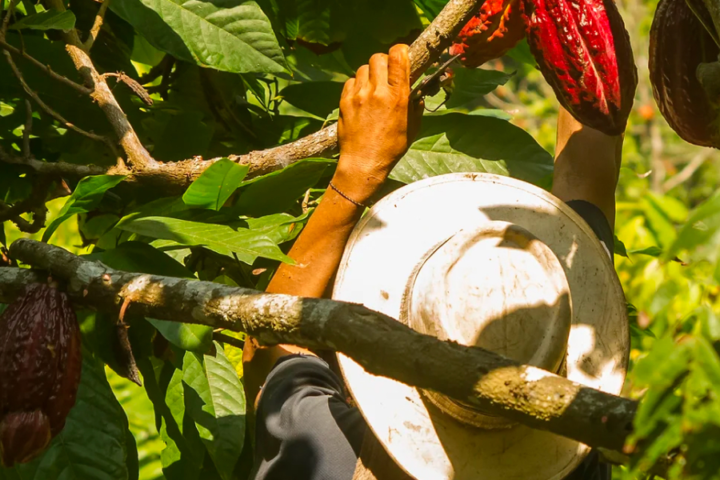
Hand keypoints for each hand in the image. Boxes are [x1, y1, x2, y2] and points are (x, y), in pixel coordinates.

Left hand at [334, 44, 422, 203]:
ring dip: (370, 73)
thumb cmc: (391, 148)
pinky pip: (351, 81)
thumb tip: (417, 95)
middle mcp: (377, 92)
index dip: (400, 51)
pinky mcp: (345, 102)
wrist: (363, 163)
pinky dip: (357, 85)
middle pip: (378, 57)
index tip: (401, 55)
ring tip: (373, 87)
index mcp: (397, 96)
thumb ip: (416, 107)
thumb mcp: (413, 128)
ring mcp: (359, 96)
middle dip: (384, 62)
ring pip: (363, 68)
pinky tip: (361, 96)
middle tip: (386, 73)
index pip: (397, 57)